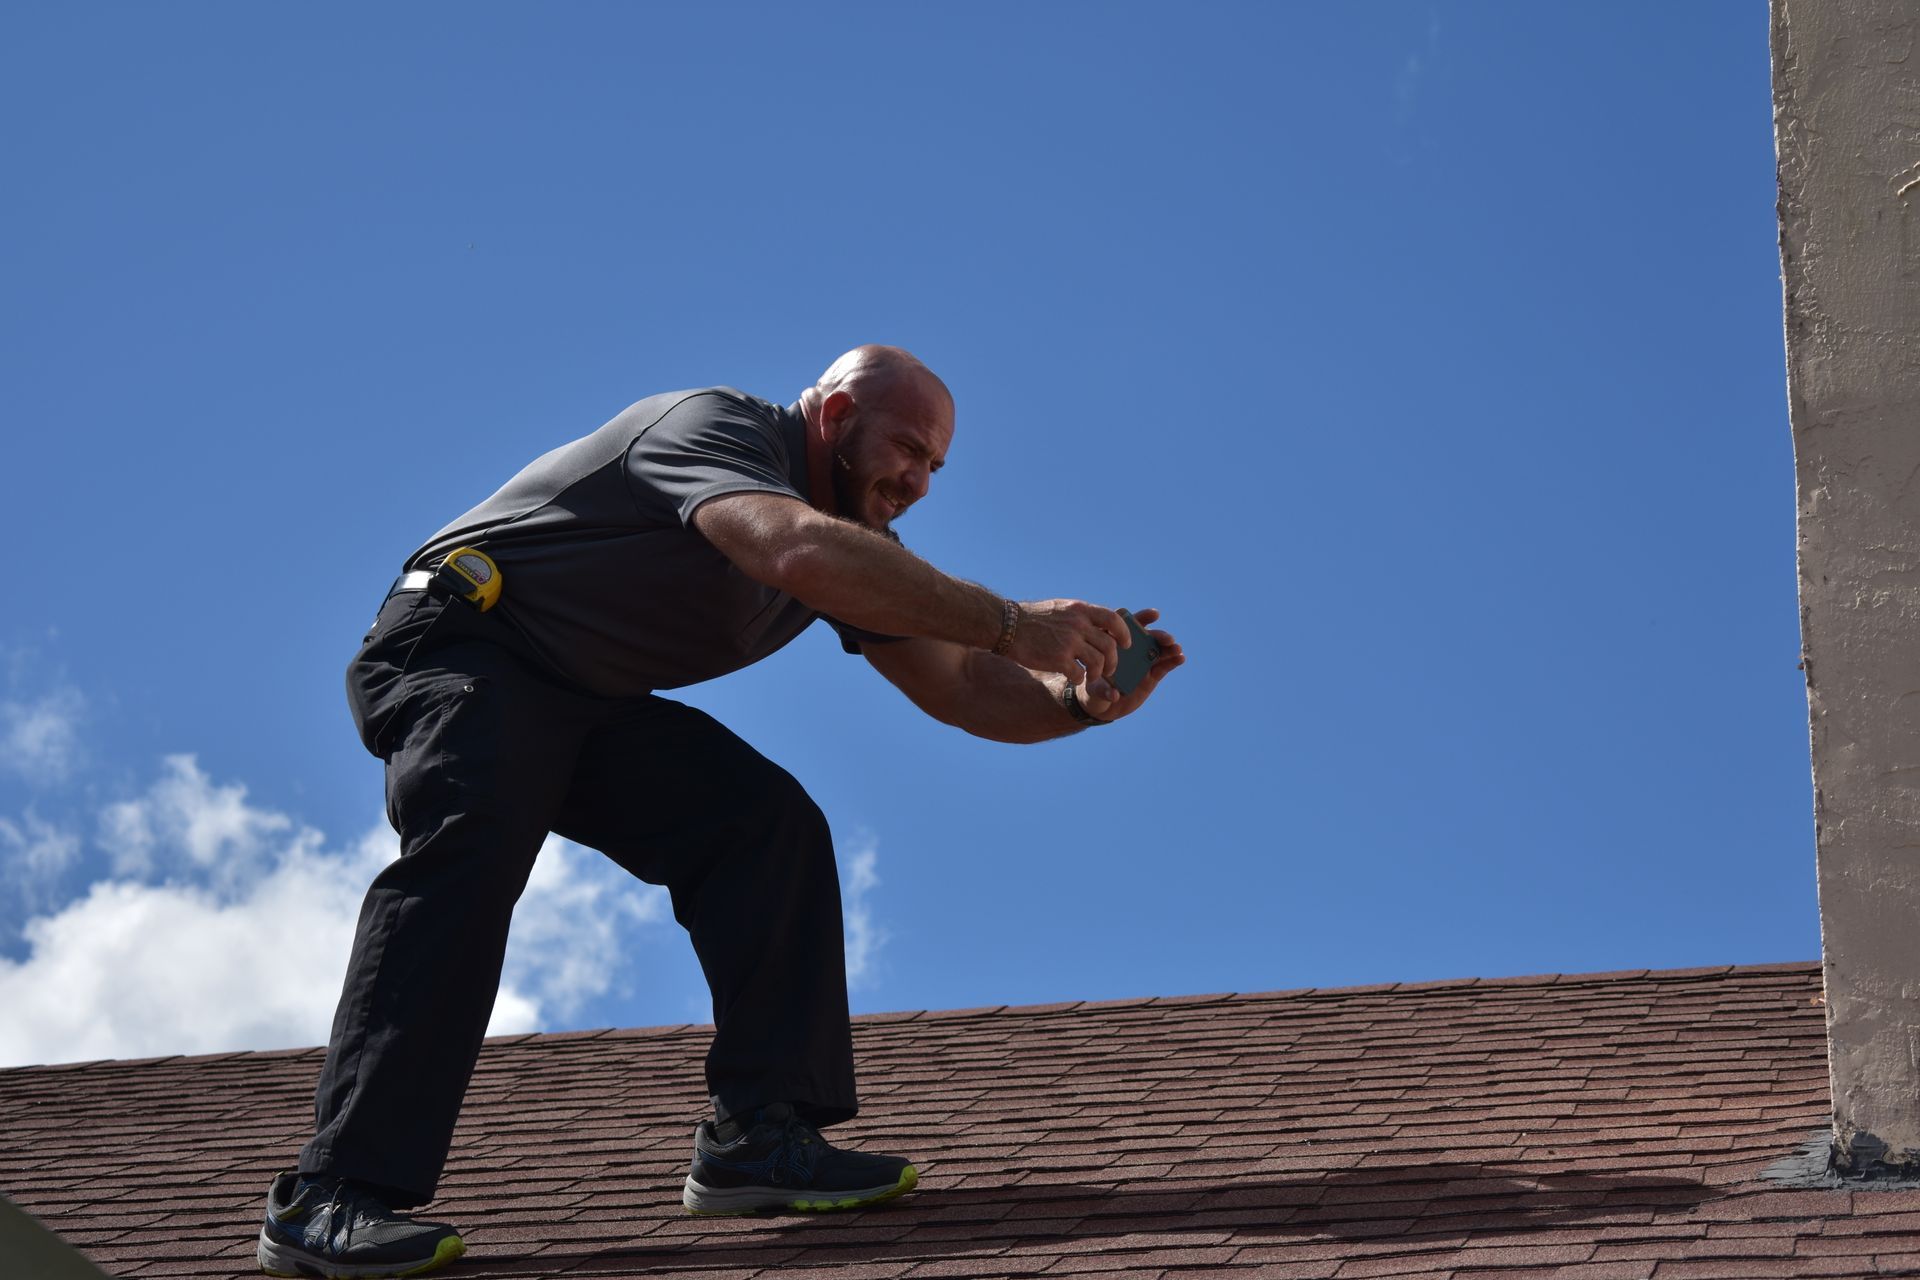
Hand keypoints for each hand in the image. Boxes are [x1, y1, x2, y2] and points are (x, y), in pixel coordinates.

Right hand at [1003, 598, 1130, 687]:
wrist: (1007, 625)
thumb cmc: (1033, 618)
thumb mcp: (1061, 608)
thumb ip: (1080, 616)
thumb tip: (1100, 625)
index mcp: (1080, 610)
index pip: (1113, 619)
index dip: (1124, 633)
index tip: (1125, 644)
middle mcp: (1078, 624)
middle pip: (1110, 645)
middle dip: (1114, 661)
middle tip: (1110, 669)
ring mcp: (1069, 642)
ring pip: (1098, 662)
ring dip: (1099, 673)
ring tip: (1093, 676)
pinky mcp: (1058, 659)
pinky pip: (1079, 673)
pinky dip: (1079, 679)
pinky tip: (1073, 678)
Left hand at [1075, 607, 1185, 722]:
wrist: (1101, 706)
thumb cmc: (1091, 689)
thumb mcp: (1092, 689)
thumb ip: (1101, 690)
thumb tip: (1113, 695)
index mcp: (1113, 644)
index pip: (1126, 626)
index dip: (1140, 618)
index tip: (1153, 615)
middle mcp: (1130, 649)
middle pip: (1146, 636)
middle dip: (1158, 635)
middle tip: (1168, 639)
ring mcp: (1142, 661)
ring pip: (1158, 649)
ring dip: (1169, 647)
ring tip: (1176, 648)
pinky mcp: (1152, 675)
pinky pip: (1164, 665)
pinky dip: (1173, 661)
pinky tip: (1180, 658)